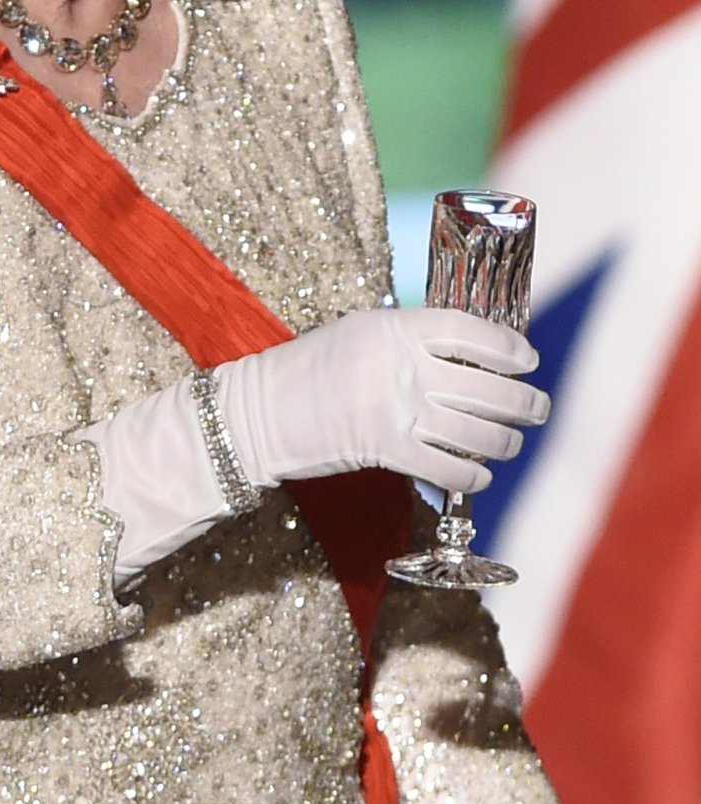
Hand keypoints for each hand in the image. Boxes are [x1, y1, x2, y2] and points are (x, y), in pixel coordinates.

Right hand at [215, 306, 547, 494]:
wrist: (264, 409)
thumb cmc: (313, 366)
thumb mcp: (361, 331)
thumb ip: (412, 336)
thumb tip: (470, 352)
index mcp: (396, 327)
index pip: (472, 331)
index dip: (510, 347)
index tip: (527, 359)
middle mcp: (402, 366)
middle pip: (487, 386)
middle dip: (524, 402)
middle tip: (538, 407)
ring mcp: (397, 410)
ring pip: (478, 431)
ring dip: (507, 441)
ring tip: (513, 441)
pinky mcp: (388, 452)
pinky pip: (451, 469)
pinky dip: (474, 475)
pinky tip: (479, 473)